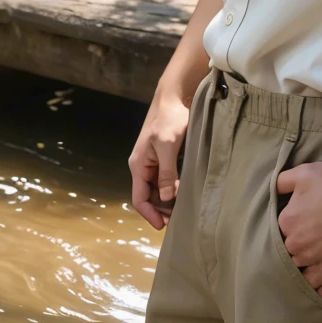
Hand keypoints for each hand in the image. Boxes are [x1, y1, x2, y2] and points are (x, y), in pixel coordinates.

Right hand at [129, 93, 189, 229]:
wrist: (173, 96)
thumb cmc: (170, 118)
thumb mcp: (168, 145)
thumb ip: (167, 172)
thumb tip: (167, 198)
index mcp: (138, 165)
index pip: (139, 198)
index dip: (150, 214)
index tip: (163, 226)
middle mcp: (142, 165)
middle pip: (148, 195)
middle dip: (160, 210)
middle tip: (177, 220)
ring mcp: (152, 160)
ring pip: (157, 188)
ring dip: (166, 200)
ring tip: (181, 210)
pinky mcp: (162, 155)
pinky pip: (164, 178)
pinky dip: (171, 188)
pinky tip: (183, 192)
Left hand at [277, 162, 321, 300]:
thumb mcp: (302, 172)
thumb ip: (282, 181)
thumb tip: (274, 188)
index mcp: (287, 224)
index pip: (281, 233)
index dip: (291, 230)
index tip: (300, 225)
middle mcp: (298, 247)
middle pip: (291, 255)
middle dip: (297, 251)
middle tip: (309, 244)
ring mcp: (317, 263)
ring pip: (303, 276)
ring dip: (305, 273)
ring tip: (311, 269)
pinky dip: (320, 290)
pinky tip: (320, 289)